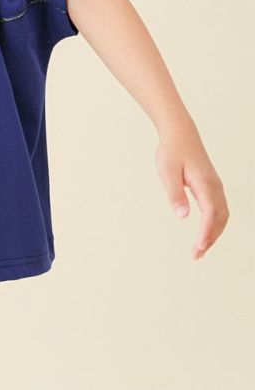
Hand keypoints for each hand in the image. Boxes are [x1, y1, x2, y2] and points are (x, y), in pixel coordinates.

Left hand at [155, 129, 228, 259]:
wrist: (181, 134)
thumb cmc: (172, 151)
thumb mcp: (167, 171)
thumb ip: (174, 193)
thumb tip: (182, 216)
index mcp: (205, 183)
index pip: (211, 214)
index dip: (206, 232)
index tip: (198, 247)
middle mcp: (215, 187)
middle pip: (220, 219)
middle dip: (210, 239)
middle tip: (196, 255)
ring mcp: (216, 187)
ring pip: (222, 216)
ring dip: (213, 234)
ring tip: (199, 249)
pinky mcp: (212, 187)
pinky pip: (219, 210)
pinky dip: (214, 225)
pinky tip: (205, 233)